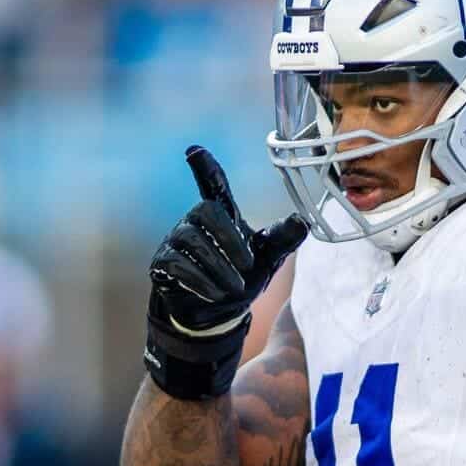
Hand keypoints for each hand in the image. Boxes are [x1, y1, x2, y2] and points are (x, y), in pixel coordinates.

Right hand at [150, 146, 306, 334]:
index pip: (213, 186)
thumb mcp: (268, 259)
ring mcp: (176, 242)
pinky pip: (176, 264)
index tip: (194, 151)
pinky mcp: (162, 265)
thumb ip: (283, 240)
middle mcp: (195, 222)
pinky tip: (215, 293)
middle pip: (205, 211)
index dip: (205, 169)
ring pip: (192, 241)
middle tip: (247, 264)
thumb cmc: (240, 278)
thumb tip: (303, 221)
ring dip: (218, 267)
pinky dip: (199, 280)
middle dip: (228, 238)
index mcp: (222, 215)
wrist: (216, 315)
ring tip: (235, 287)